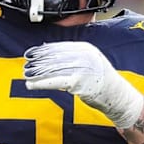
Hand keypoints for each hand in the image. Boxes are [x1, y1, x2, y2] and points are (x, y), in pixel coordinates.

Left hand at [24, 41, 143, 128]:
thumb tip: (49, 52)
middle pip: (54, 58)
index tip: (31, 53)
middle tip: (25, 65)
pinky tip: (31, 85)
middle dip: (37, 62)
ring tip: (25, 75)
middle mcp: (83, 56)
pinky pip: (55, 82)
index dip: (43, 50)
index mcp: (85, 48)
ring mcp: (82, 68)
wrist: (117, 96)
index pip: (59, 47)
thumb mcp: (90, 62)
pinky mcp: (78, 83)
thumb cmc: (102, 80)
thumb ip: (74, 56)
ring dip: (36, 73)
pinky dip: (41, 83)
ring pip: (52, 70)